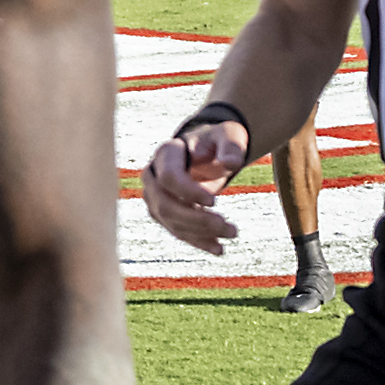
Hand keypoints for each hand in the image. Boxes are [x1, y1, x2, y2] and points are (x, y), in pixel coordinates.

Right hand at [141, 108, 252, 254]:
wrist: (205, 151)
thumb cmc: (217, 142)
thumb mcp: (228, 137)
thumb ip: (231, 147)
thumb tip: (230, 164)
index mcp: (166, 153)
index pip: (168, 178)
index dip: (188, 192)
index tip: (215, 201)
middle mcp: (153, 176)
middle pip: (166, 205)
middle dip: (198, 220)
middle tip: (230, 227)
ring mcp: (154, 197)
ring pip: (171, 222)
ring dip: (202, 233)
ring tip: (232, 233)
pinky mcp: (162, 213)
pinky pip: (177, 231)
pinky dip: (198, 241)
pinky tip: (219, 248)